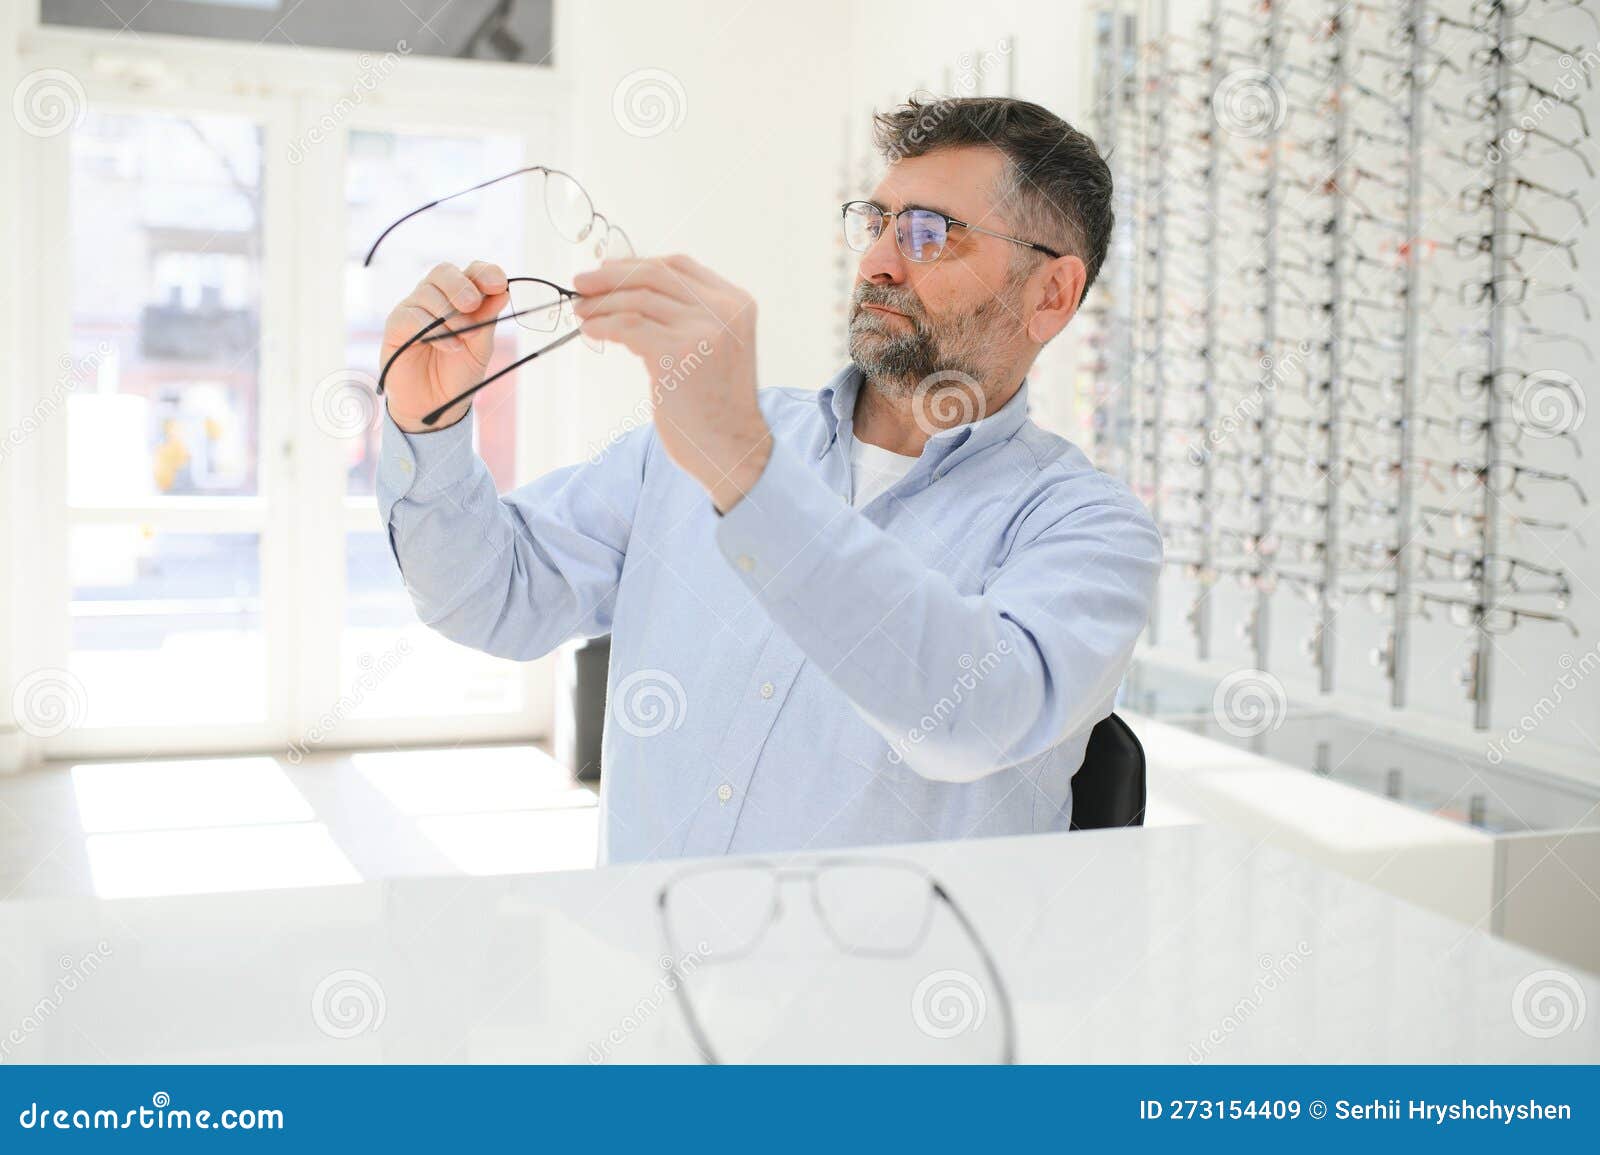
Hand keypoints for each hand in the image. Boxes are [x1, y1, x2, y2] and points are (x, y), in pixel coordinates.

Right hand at [379, 261, 508, 433]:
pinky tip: (450, 347)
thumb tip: (502, 293)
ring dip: (449, 315)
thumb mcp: (480, 348)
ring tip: (462, 340)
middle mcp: (436, 298)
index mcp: (461, 298)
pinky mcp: (396, 325)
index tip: (498, 284)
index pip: (471, 272)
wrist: (436, 406)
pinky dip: (433, 330)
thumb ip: (487, 320)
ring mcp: (414, 309)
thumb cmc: (458, 374)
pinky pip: (411, 315)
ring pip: (427, 292)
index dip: (485, 273)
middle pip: (444, 272)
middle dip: (461, 285)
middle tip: (473, 305)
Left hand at [572, 255, 770, 511]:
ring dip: (601, 303)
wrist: (732, 449)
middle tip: (580, 285)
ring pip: (638, 299)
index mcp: (735, 303)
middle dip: (611, 277)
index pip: (679, 266)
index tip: (607, 270)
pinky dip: (604, 325)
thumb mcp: (715, 348)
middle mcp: (723, 310)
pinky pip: (628, 326)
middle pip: (655, 275)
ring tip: (581, 313)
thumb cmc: (716, 406)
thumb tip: (628, 292)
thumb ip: (688, 317)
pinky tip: (591, 332)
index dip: (637, 264)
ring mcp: (702, 330)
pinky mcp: (677, 353)